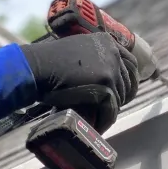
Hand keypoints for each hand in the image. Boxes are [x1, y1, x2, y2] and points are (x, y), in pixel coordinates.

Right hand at [20, 33, 138, 132]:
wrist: (36, 67)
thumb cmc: (48, 62)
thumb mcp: (77, 51)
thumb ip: (93, 57)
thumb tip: (101, 74)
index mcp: (107, 41)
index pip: (130, 62)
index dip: (129, 80)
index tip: (123, 93)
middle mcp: (112, 52)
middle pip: (129, 81)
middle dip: (122, 97)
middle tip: (109, 110)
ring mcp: (110, 68)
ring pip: (120, 96)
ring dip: (111, 110)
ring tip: (101, 120)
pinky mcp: (104, 85)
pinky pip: (111, 109)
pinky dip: (105, 120)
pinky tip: (98, 127)